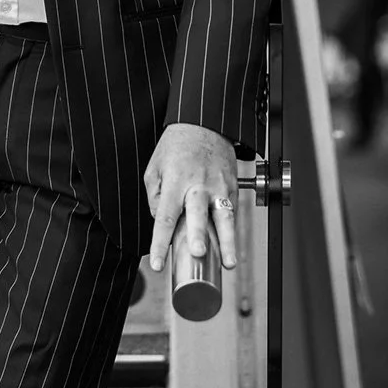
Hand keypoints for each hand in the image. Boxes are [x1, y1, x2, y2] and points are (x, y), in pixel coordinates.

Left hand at [144, 123, 237, 271]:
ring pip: (224, 216)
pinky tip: (231, 248)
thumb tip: (160, 221)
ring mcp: (218, 186)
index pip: (164, 217)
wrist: (204, 123)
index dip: (160, 242)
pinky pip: (232, 212)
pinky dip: (232, 231)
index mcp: (174, 182)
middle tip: (198, 252)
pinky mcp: (232, 187)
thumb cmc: (177, 145)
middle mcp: (197, 185)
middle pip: (198, 213)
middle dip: (199, 234)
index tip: (157, 264)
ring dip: (227, 241)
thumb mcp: (155, 167)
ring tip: (229, 263)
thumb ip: (155, 196)